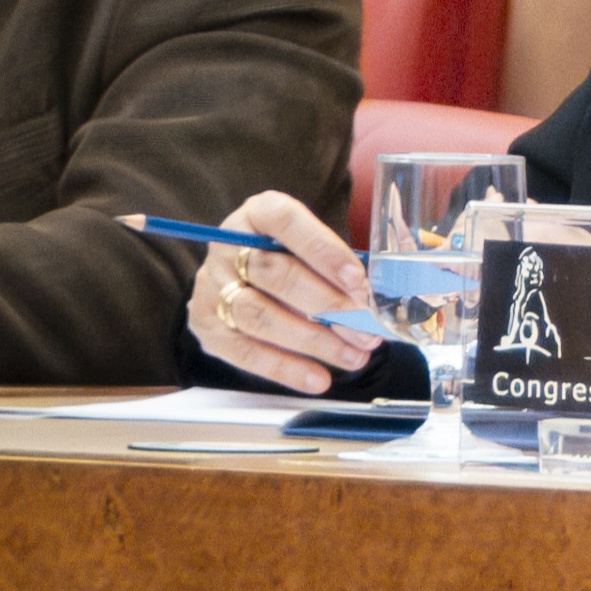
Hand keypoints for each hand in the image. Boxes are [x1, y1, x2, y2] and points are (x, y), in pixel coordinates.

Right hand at [182, 191, 380, 394]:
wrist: (242, 270)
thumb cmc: (291, 254)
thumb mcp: (315, 239)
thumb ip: (347, 258)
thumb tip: (384, 290)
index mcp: (259, 212)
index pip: (288, 222)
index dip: (325, 251)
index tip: (359, 280)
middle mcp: (228, 245)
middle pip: (276, 274)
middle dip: (328, 304)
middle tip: (365, 327)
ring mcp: (212, 286)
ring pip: (260, 316)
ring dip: (312, 341)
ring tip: (353, 356)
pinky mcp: (206, 325)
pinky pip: (245, 352)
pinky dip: (286, 368)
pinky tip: (319, 378)